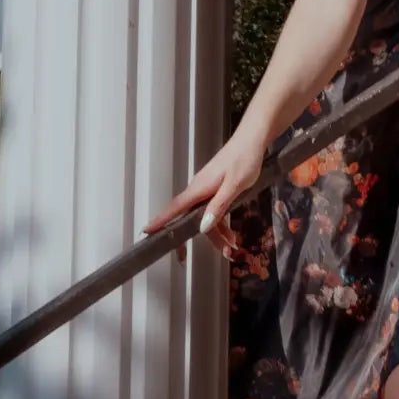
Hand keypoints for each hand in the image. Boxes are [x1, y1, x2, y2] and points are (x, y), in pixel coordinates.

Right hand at [143, 131, 267, 261]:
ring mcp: (206, 190)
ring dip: (216, 234)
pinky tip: (232, 235)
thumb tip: (202, 227)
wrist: (252, 141)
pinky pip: (213, 211)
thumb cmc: (244, 160)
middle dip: (195, 239)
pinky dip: (221, 224)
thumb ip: (218, 207)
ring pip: (204, 217)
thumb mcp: (234, 186)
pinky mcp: (215, 189)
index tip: (146, 232)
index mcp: (199, 189)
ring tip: (231, 247)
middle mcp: (198, 190)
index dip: (160, 221)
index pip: (175, 208)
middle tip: (192, 257)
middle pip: (190, 219)